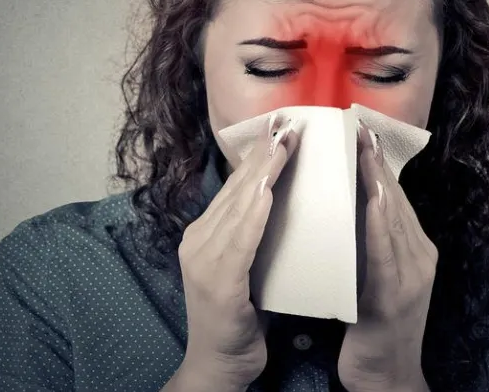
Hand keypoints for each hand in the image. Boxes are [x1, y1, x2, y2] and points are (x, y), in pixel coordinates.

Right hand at [177, 112, 301, 387]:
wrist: (220, 365)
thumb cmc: (241, 320)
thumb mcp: (249, 268)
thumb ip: (256, 237)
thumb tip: (285, 202)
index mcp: (206, 235)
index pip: (237, 187)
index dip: (260, 157)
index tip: (284, 129)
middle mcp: (199, 241)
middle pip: (236, 189)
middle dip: (264, 154)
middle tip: (289, 123)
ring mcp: (203, 260)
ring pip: (238, 205)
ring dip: (264, 172)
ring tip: (285, 144)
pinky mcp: (216, 280)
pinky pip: (239, 238)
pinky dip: (255, 211)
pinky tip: (269, 189)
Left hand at [337, 120, 435, 391]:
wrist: (384, 381)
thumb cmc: (369, 332)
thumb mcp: (369, 279)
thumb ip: (364, 245)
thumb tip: (339, 206)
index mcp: (412, 251)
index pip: (393, 197)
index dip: (376, 162)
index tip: (358, 129)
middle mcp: (420, 257)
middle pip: (396, 199)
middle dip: (376, 161)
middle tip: (357, 125)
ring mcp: (413, 277)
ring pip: (394, 218)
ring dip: (377, 180)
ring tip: (361, 148)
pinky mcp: (397, 298)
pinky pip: (387, 251)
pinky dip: (380, 221)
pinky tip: (371, 198)